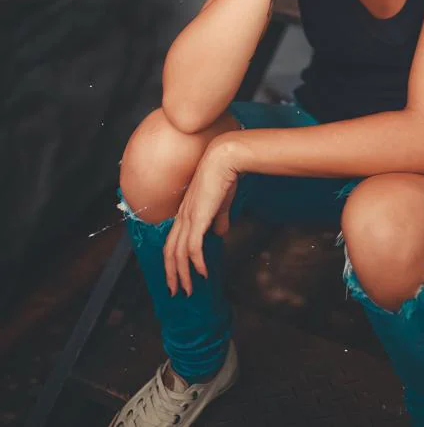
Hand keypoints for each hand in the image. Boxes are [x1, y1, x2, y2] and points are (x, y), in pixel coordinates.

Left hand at [163, 137, 243, 295]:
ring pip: (178, 254)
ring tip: (189, 290)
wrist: (225, 160)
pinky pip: (193, 248)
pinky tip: (203, 273)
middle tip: (176, 292)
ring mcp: (188, 218)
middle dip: (171, 274)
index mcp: (185, 213)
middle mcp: (182, 217)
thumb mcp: (221, 204)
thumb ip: (219, 219)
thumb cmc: (224, 177)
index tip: (177, 276)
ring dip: (183, 275)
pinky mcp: (198, 219)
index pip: (172, 242)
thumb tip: (220, 233)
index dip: (172, 261)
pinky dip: (197, 263)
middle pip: (169, 252)